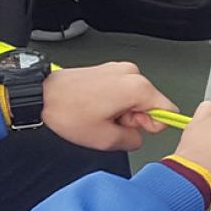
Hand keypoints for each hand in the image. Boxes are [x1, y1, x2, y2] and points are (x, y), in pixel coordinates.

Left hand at [40, 61, 181, 151]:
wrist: (43, 95)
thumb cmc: (69, 112)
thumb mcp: (105, 139)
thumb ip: (132, 141)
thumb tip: (138, 138)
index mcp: (137, 87)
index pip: (167, 109)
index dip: (153, 126)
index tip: (133, 130)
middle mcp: (132, 73)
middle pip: (151, 103)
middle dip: (134, 119)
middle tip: (110, 125)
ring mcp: (119, 69)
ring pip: (136, 97)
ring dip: (123, 111)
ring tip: (100, 116)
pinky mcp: (109, 70)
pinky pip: (123, 90)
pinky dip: (114, 102)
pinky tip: (96, 107)